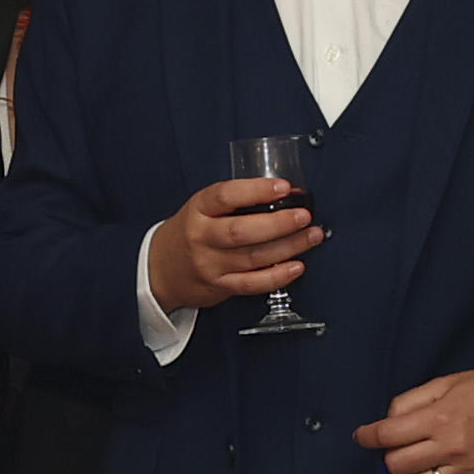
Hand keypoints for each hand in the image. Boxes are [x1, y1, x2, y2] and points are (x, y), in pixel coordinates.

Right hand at [146, 174, 320, 313]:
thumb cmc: (190, 232)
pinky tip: (297, 266)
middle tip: (304, 216)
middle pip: (242, 231)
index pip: (226, 196)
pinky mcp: (219, 286)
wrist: (161, 269)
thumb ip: (236, 201)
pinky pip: (252, 283)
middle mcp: (202, 237)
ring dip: (288, 247)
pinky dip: (277, 276)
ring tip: (312, 236)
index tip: (284, 187)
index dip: (256, 190)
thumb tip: (285, 193)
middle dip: (279, 224)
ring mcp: (210, 264)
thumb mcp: (203, 208)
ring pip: (253, 258)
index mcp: (198, 209)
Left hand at [358, 363, 473, 473]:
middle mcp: (451, 447)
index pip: (389, 435)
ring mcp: (465, 469)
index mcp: (441, 418)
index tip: (363, 436)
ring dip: (411, 472)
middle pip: (397, 464)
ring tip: (420, 456)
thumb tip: (388, 420)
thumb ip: (413, 401)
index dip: (369, 435)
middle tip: (399, 442)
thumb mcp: (449, 382)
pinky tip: (439, 468)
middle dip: (391, 452)